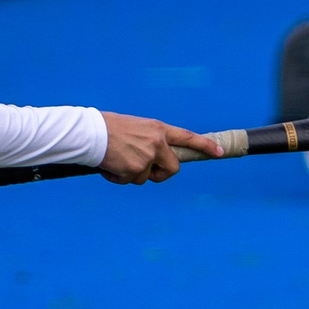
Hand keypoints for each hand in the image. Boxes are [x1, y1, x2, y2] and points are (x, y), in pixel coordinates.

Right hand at [96, 112, 222, 183]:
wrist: (89, 132)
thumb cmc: (107, 127)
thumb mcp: (135, 127)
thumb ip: (149, 140)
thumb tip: (154, 159)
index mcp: (158, 129)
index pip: (187, 137)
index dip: (205, 146)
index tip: (220, 152)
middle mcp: (157, 143)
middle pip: (173, 169)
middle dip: (161, 174)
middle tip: (146, 171)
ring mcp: (147, 158)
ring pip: (146, 177)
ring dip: (131, 174)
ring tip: (116, 159)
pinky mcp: (135, 170)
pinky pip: (129, 181)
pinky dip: (117, 177)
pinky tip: (108, 165)